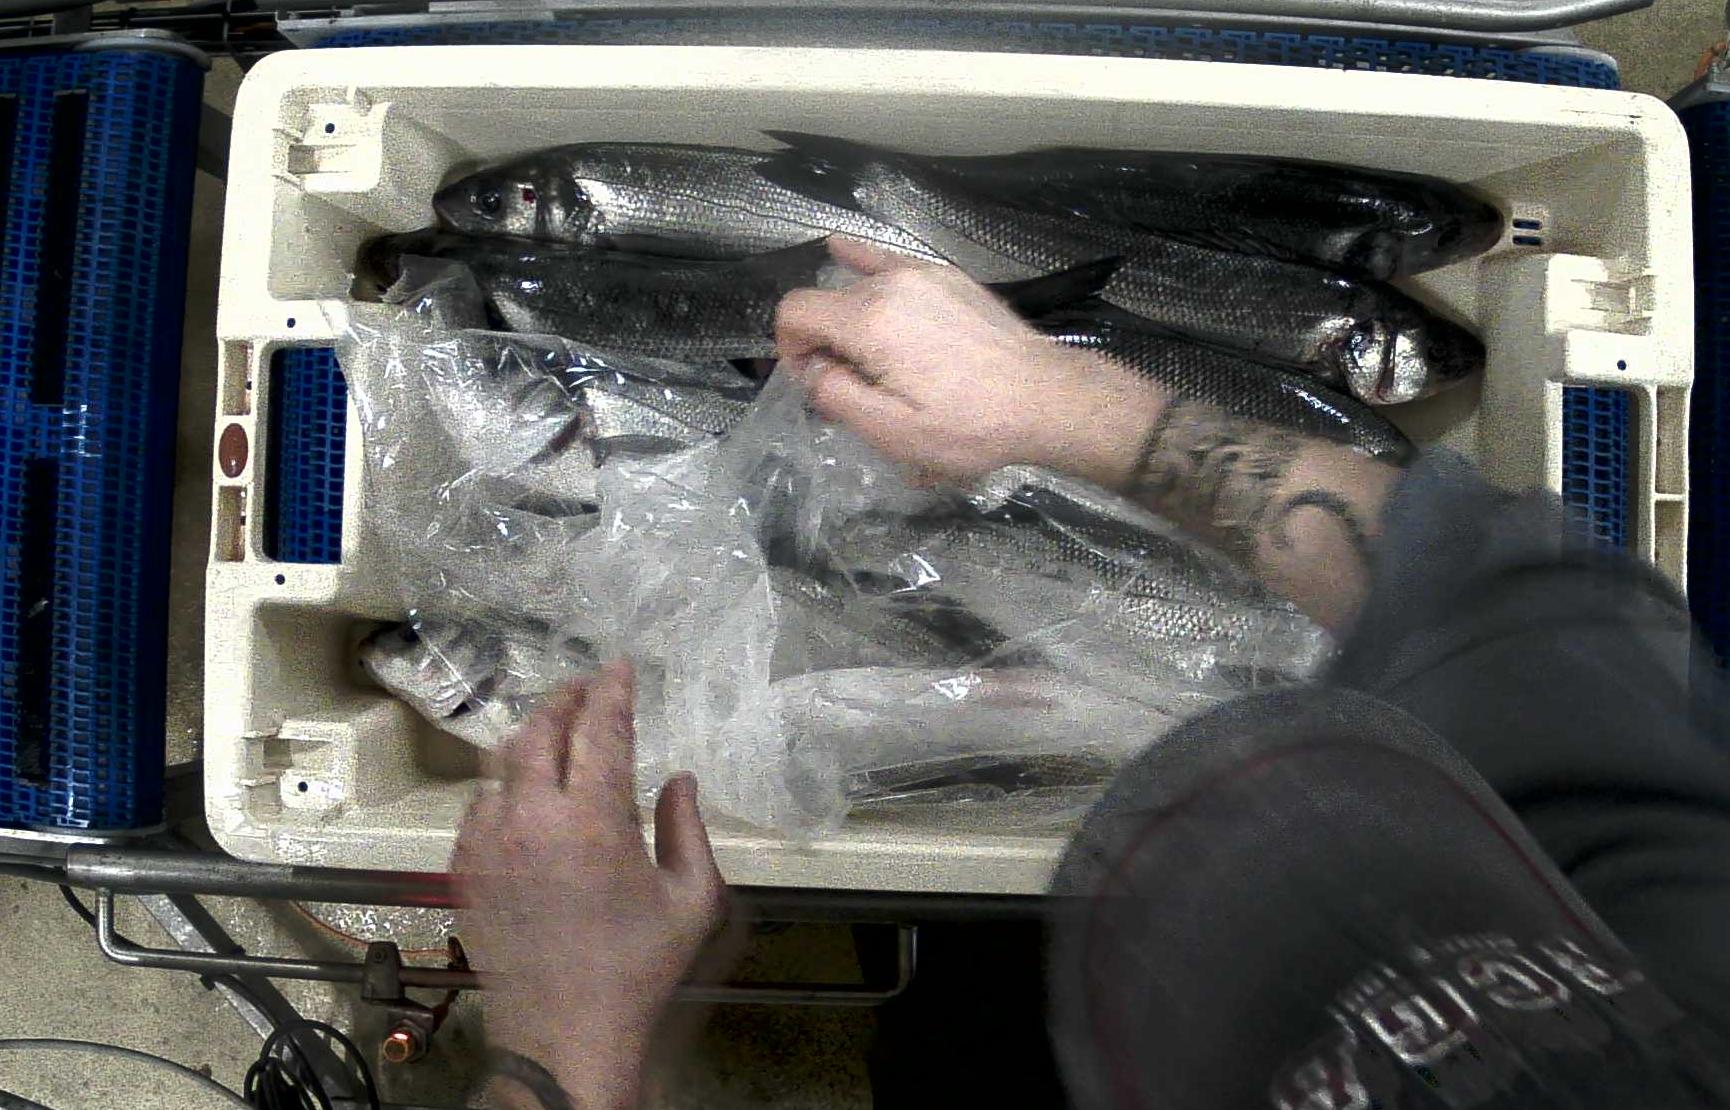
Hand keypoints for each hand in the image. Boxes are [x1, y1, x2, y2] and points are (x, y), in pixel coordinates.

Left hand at [453, 660, 725, 1109]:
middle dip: (564, 699)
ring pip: (500, 763)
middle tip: (585, 687)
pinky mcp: (464, 870)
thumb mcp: (691, 901)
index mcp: (593, 820)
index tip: (619, 666)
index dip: (612, 689)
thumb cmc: (636, 970)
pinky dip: (500, 786)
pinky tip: (520, 792)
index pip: (600, 728)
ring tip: (552, 729)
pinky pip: (477, 806)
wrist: (564, 1035)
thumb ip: (689, 830)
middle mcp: (533, 819)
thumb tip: (679, 781)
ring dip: (529, 737)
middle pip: (539, 731)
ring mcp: (489, 843)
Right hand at [774, 238, 1150, 485]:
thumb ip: (835, 395)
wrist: (1044, 399)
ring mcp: (924, 275)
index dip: (788, 347)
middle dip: (822, 340)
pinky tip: (846, 252)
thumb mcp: (892, 431)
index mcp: (870, 320)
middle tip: (849, 386)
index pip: (795, 311)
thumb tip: (809, 371)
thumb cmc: (969, 425)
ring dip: (849, 318)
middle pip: (827, 299)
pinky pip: (891, 263)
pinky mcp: (949, 278)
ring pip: (859, 284)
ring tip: (869, 357)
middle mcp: (892, 284)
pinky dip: (865, 265)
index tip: (812, 381)